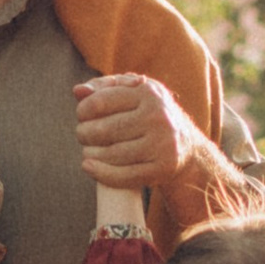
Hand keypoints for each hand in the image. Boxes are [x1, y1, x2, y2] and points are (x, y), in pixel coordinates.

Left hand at [74, 74, 200, 192]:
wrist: (186, 146)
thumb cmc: (149, 115)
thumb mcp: (133, 94)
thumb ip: (104, 88)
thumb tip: (78, 91)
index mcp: (148, 92)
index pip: (101, 101)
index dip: (83, 110)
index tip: (82, 116)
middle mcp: (157, 116)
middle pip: (105, 129)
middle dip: (84, 133)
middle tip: (82, 135)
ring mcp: (161, 144)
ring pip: (112, 154)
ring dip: (90, 154)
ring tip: (87, 151)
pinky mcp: (162, 168)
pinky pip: (124, 176)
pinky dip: (101, 173)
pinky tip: (88, 167)